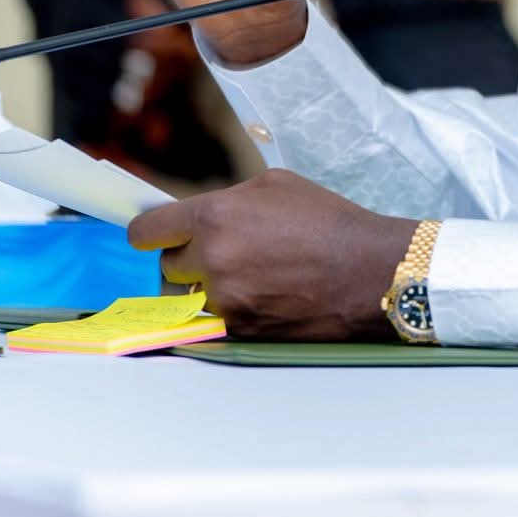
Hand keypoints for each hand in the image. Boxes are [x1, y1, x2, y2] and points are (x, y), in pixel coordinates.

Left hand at [127, 169, 417, 339]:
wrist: (369, 271)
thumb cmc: (328, 222)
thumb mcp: (275, 186)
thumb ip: (228, 200)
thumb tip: (201, 215)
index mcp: (215, 216)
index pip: (149, 232)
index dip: (148, 234)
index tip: (150, 238)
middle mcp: (213, 259)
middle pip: (168, 268)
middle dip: (188, 262)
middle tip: (219, 256)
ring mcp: (226, 300)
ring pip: (191, 299)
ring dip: (209, 290)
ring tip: (248, 279)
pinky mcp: (242, 331)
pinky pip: (217, 321)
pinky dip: (232, 312)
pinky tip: (263, 298)